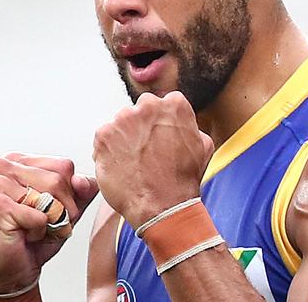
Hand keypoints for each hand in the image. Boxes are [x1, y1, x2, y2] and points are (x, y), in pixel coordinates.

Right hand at [0, 153, 97, 294]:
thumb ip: (83, 188)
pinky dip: (39, 231)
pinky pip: (40, 217)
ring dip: (50, 220)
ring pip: (51, 196)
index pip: (65, 166)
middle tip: (44, 222)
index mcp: (19, 160)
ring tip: (34, 226)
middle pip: (59, 180)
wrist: (12, 270)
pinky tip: (23, 234)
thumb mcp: (69, 205)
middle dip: (62, 208)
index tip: (53, 207)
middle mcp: (4, 166)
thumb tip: (81, 182)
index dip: (69, 193)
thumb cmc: (36, 234)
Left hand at [93, 91, 213, 227]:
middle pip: (140, 110)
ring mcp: (123, 119)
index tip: (161, 135)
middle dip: (142, 126)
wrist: (162, 206)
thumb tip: (183, 123)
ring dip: (125, 138)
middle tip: (147, 150)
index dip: (162, 122)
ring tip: (134, 162)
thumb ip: (190, 125)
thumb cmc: (183, 179)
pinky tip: (122, 166)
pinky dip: (109, 150)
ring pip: (121, 124)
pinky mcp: (104, 135)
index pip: (163, 103)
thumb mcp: (203, 145)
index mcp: (174, 104)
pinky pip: (104, 138)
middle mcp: (148, 106)